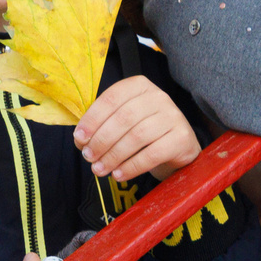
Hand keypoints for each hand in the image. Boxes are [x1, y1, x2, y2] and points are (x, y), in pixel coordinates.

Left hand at [76, 76, 200, 180]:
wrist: (177, 147)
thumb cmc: (144, 132)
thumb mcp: (123, 121)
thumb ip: (102, 125)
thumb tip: (81, 140)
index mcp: (139, 86)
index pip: (112, 98)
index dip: (93, 119)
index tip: (79, 138)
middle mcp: (158, 97)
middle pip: (124, 118)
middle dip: (101, 140)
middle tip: (88, 158)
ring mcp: (173, 116)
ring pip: (137, 136)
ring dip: (114, 156)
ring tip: (100, 169)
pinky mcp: (181, 138)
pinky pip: (152, 154)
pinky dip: (132, 166)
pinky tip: (119, 174)